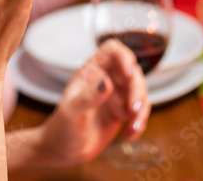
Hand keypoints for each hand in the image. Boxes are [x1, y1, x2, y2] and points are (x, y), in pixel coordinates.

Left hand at [30, 39, 149, 168]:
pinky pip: (140, 112)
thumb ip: (88, 97)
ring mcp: (115, 96)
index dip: (124, 56)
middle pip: (132, 72)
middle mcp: (105, 80)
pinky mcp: (122, 112)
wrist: (63, 152)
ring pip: (140, 92)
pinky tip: (128, 135)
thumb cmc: (61, 129)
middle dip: (138, 90)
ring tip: (133, 127)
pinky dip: (139, 123)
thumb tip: (107, 83)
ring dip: (142, 109)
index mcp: (90, 72)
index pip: (111, 50)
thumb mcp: (71, 112)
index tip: (129, 72)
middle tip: (134, 110)